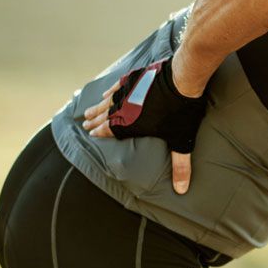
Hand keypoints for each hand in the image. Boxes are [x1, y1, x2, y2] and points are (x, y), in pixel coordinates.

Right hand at [83, 58, 205, 194]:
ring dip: (97, 106)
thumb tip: (181, 190)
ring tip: (88, 111)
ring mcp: (129, 90)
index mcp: (132, 124)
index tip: (91, 134)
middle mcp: (125, 107)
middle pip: (105, 115)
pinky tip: (107, 91)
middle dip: (94, 120)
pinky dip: (110, 89)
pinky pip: (118, 85)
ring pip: (108, 100)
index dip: (100, 132)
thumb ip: (180, 167)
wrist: (183, 80)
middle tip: (85, 123)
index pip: (111, 130)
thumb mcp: (181, 142)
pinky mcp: (135, 77)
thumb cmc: (181, 112)